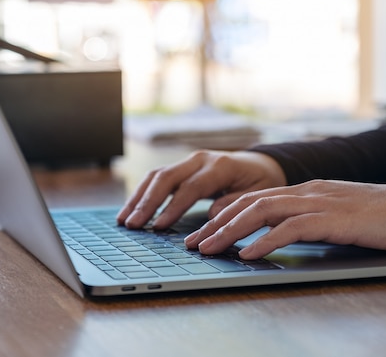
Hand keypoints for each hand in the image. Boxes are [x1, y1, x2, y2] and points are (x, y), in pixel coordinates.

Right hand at [116, 150, 286, 228]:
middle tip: (132, 224)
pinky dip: (142, 194)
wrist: (261, 165)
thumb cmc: (261, 182)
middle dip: (147, 202)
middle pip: (166, 178)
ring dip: (138, 198)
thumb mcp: (258, 195)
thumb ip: (235, 204)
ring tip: (124, 220)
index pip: (191, 187)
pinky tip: (131, 209)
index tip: (158, 226)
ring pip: (156, 175)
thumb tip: (211, 217)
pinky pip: (157, 178)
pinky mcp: (181, 168)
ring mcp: (188, 161)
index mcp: (220, 166)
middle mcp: (200, 159)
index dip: (173, 207)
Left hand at [184, 180, 385, 259]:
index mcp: (300, 190)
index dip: (222, 215)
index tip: (201, 232)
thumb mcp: (330, 214)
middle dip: (215, 223)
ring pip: (260, 211)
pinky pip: (290, 228)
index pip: (251, 199)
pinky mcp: (332, 218)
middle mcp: (303, 192)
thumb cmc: (374, 216)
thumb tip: (272, 236)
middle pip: (247, 203)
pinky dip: (264, 241)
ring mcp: (316, 202)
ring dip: (229, 231)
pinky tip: (246, 254)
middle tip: (193, 242)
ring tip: (208, 248)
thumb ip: (301, 220)